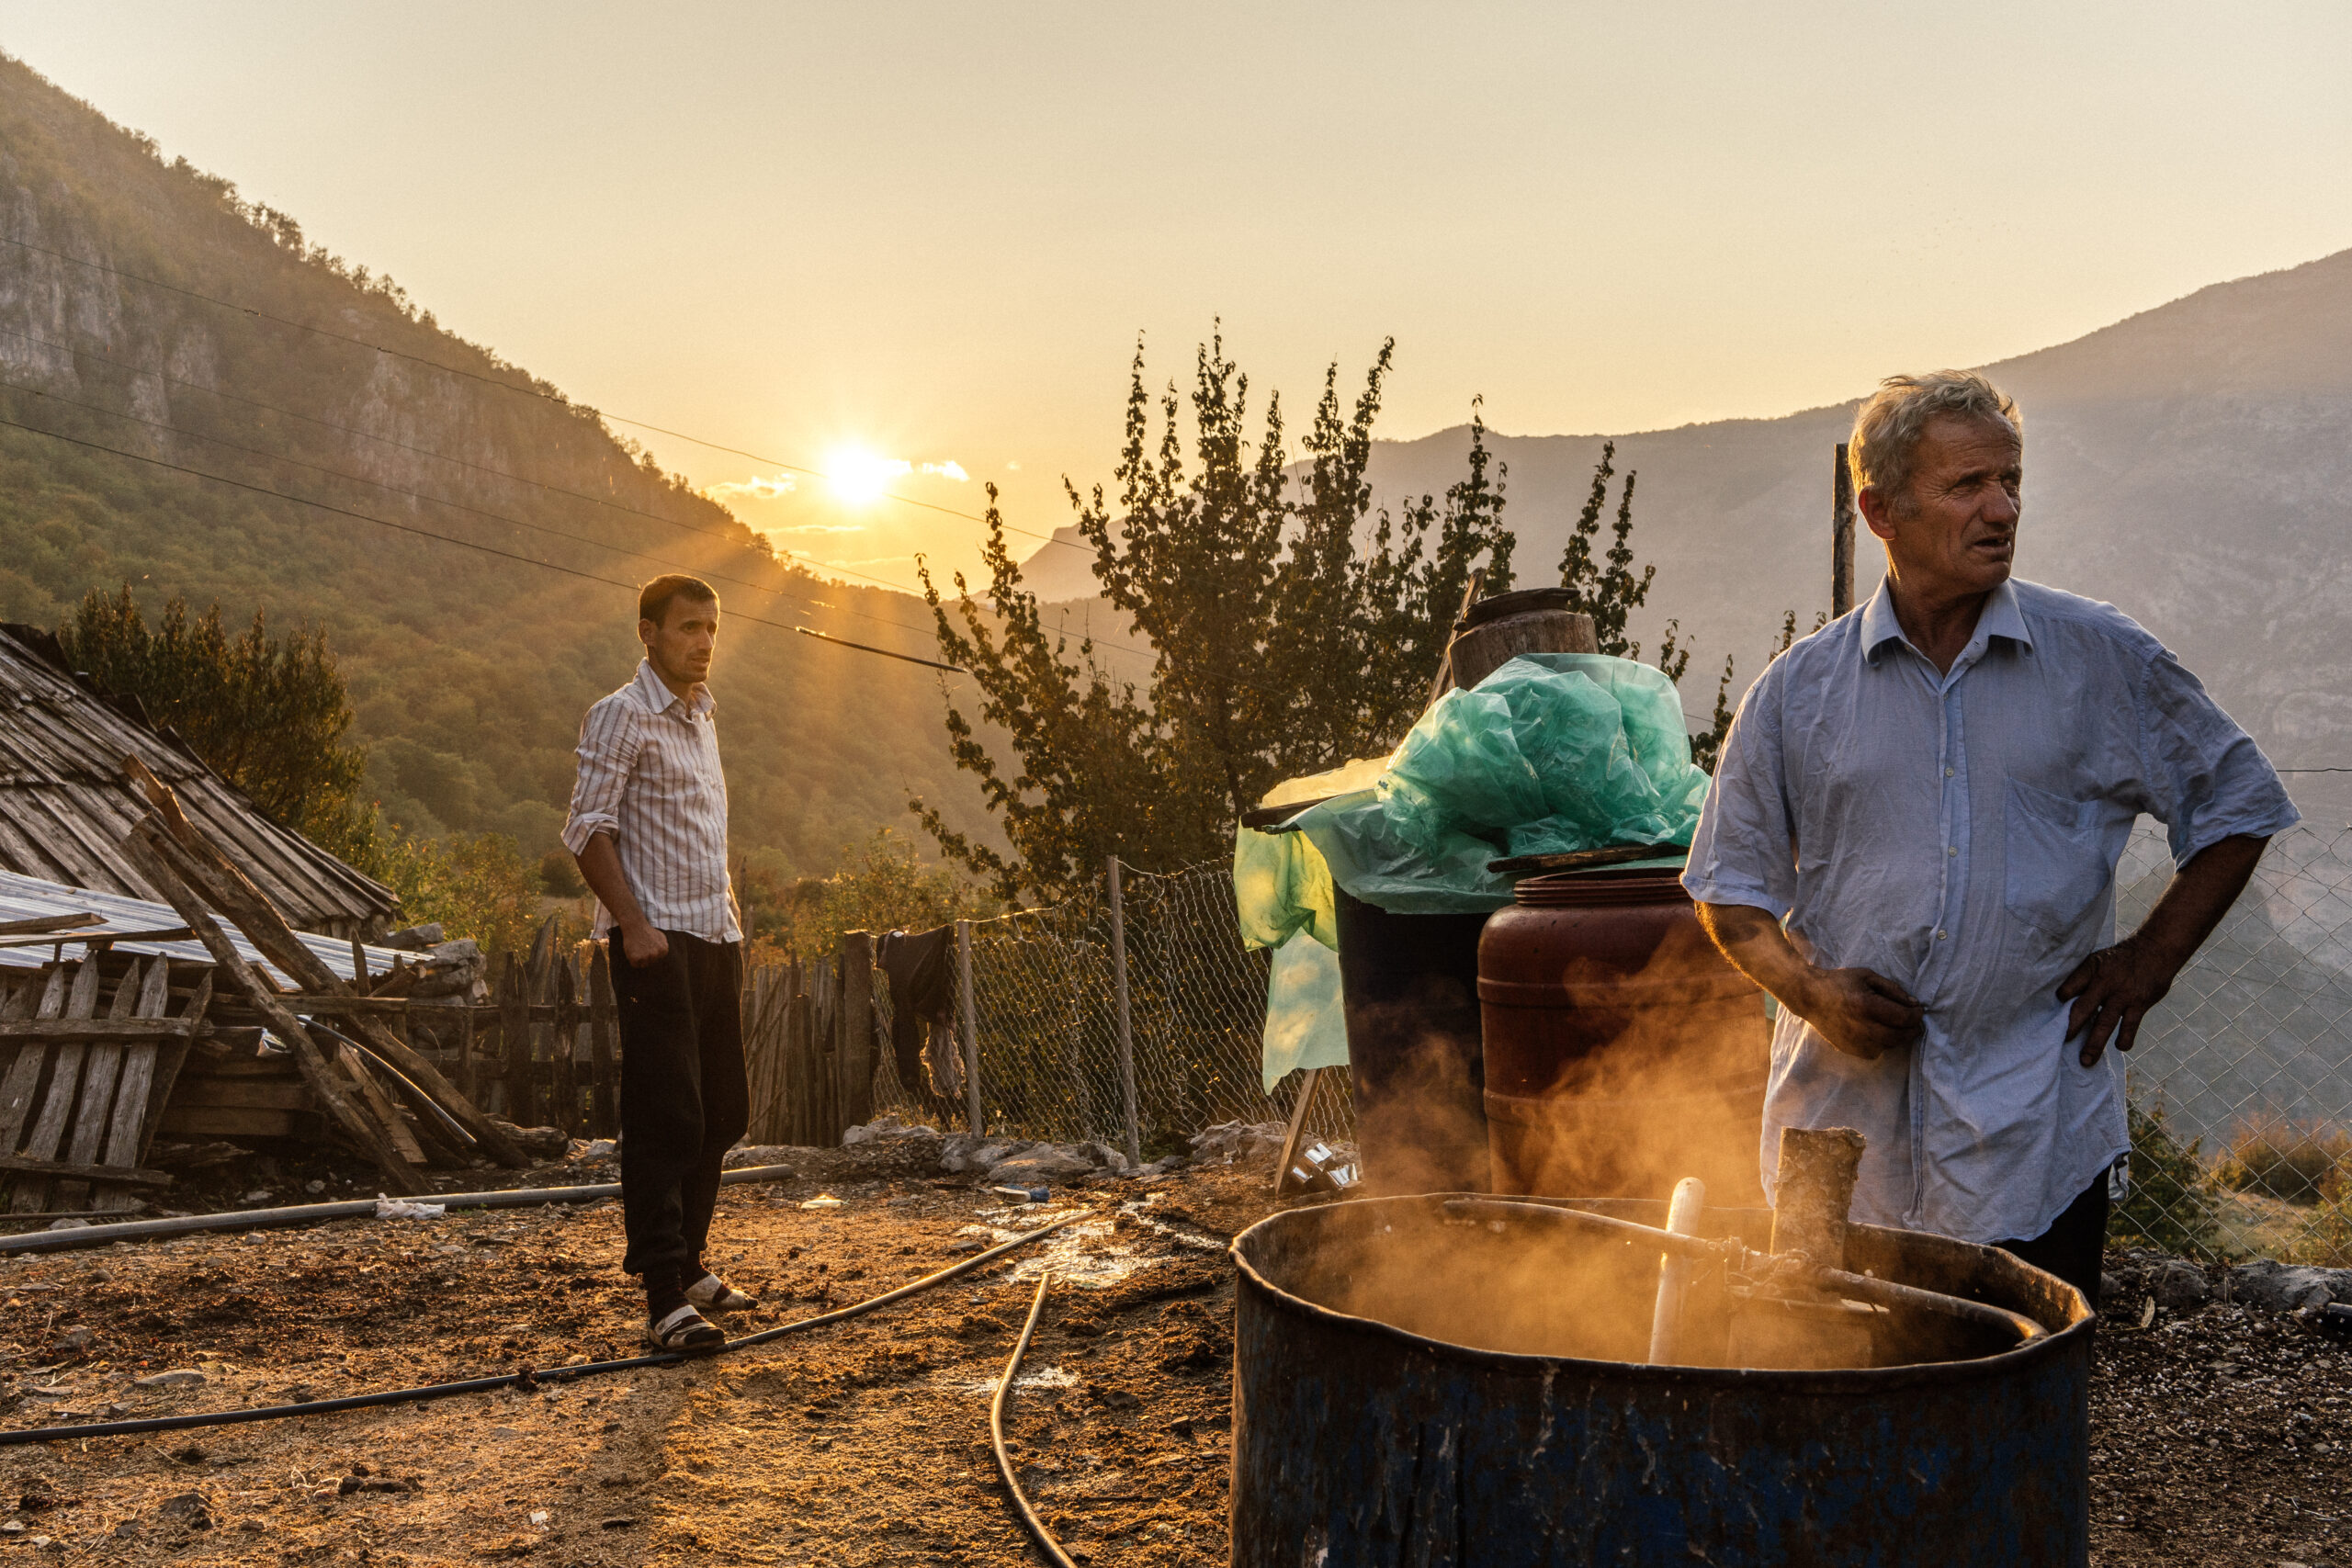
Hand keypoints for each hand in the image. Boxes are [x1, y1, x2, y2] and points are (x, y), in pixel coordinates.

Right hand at [619, 920, 669, 968]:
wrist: (635, 926)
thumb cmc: (647, 931)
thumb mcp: (661, 937)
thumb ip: (664, 946)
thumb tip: (665, 956)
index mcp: (664, 950)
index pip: (658, 960)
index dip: (651, 954)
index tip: (648, 947)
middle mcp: (656, 954)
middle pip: (651, 963)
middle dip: (646, 957)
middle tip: (642, 947)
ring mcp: (646, 957)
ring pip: (643, 965)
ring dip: (639, 960)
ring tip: (637, 949)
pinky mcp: (637, 958)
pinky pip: (635, 965)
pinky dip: (632, 960)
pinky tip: (633, 951)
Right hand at [1799, 967, 1925, 1060]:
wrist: (1810, 996)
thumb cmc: (1840, 982)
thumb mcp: (1868, 976)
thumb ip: (1893, 990)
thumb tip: (1914, 1004)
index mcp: (1866, 1005)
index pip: (1903, 1017)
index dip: (1917, 1014)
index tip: (1919, 1009)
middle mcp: (1861, 1026)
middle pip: (1899, 1036)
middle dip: (1912, 1029)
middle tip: (1915, 1022)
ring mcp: (1854, 1041)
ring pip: (1889, 1046)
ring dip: (1898, 1037)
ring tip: (1896, 1025)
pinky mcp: (1849, 1049)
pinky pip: (1875, 1052)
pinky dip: (1881, 1043)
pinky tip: (1878, 1032)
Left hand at [2057, 934, 2176, 1067]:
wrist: (2155, 949)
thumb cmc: (2121, 959)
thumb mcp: (2098, 960)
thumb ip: (2083, 979)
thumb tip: (2064, 999)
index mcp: (2091, 969)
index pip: (2070, 986)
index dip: (2061, 998)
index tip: (2050, 1015)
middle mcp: (2104, 983)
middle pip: (2083, 1010)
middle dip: (2071, 1029)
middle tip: (2059, 1045)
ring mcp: (2122, 995)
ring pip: (2104, 1024)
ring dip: (2094, 1044)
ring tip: (2085, 1061)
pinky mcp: (2139, 1003)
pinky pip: (2129, 1026)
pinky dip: (2125, 1038)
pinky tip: (2120, 1047)